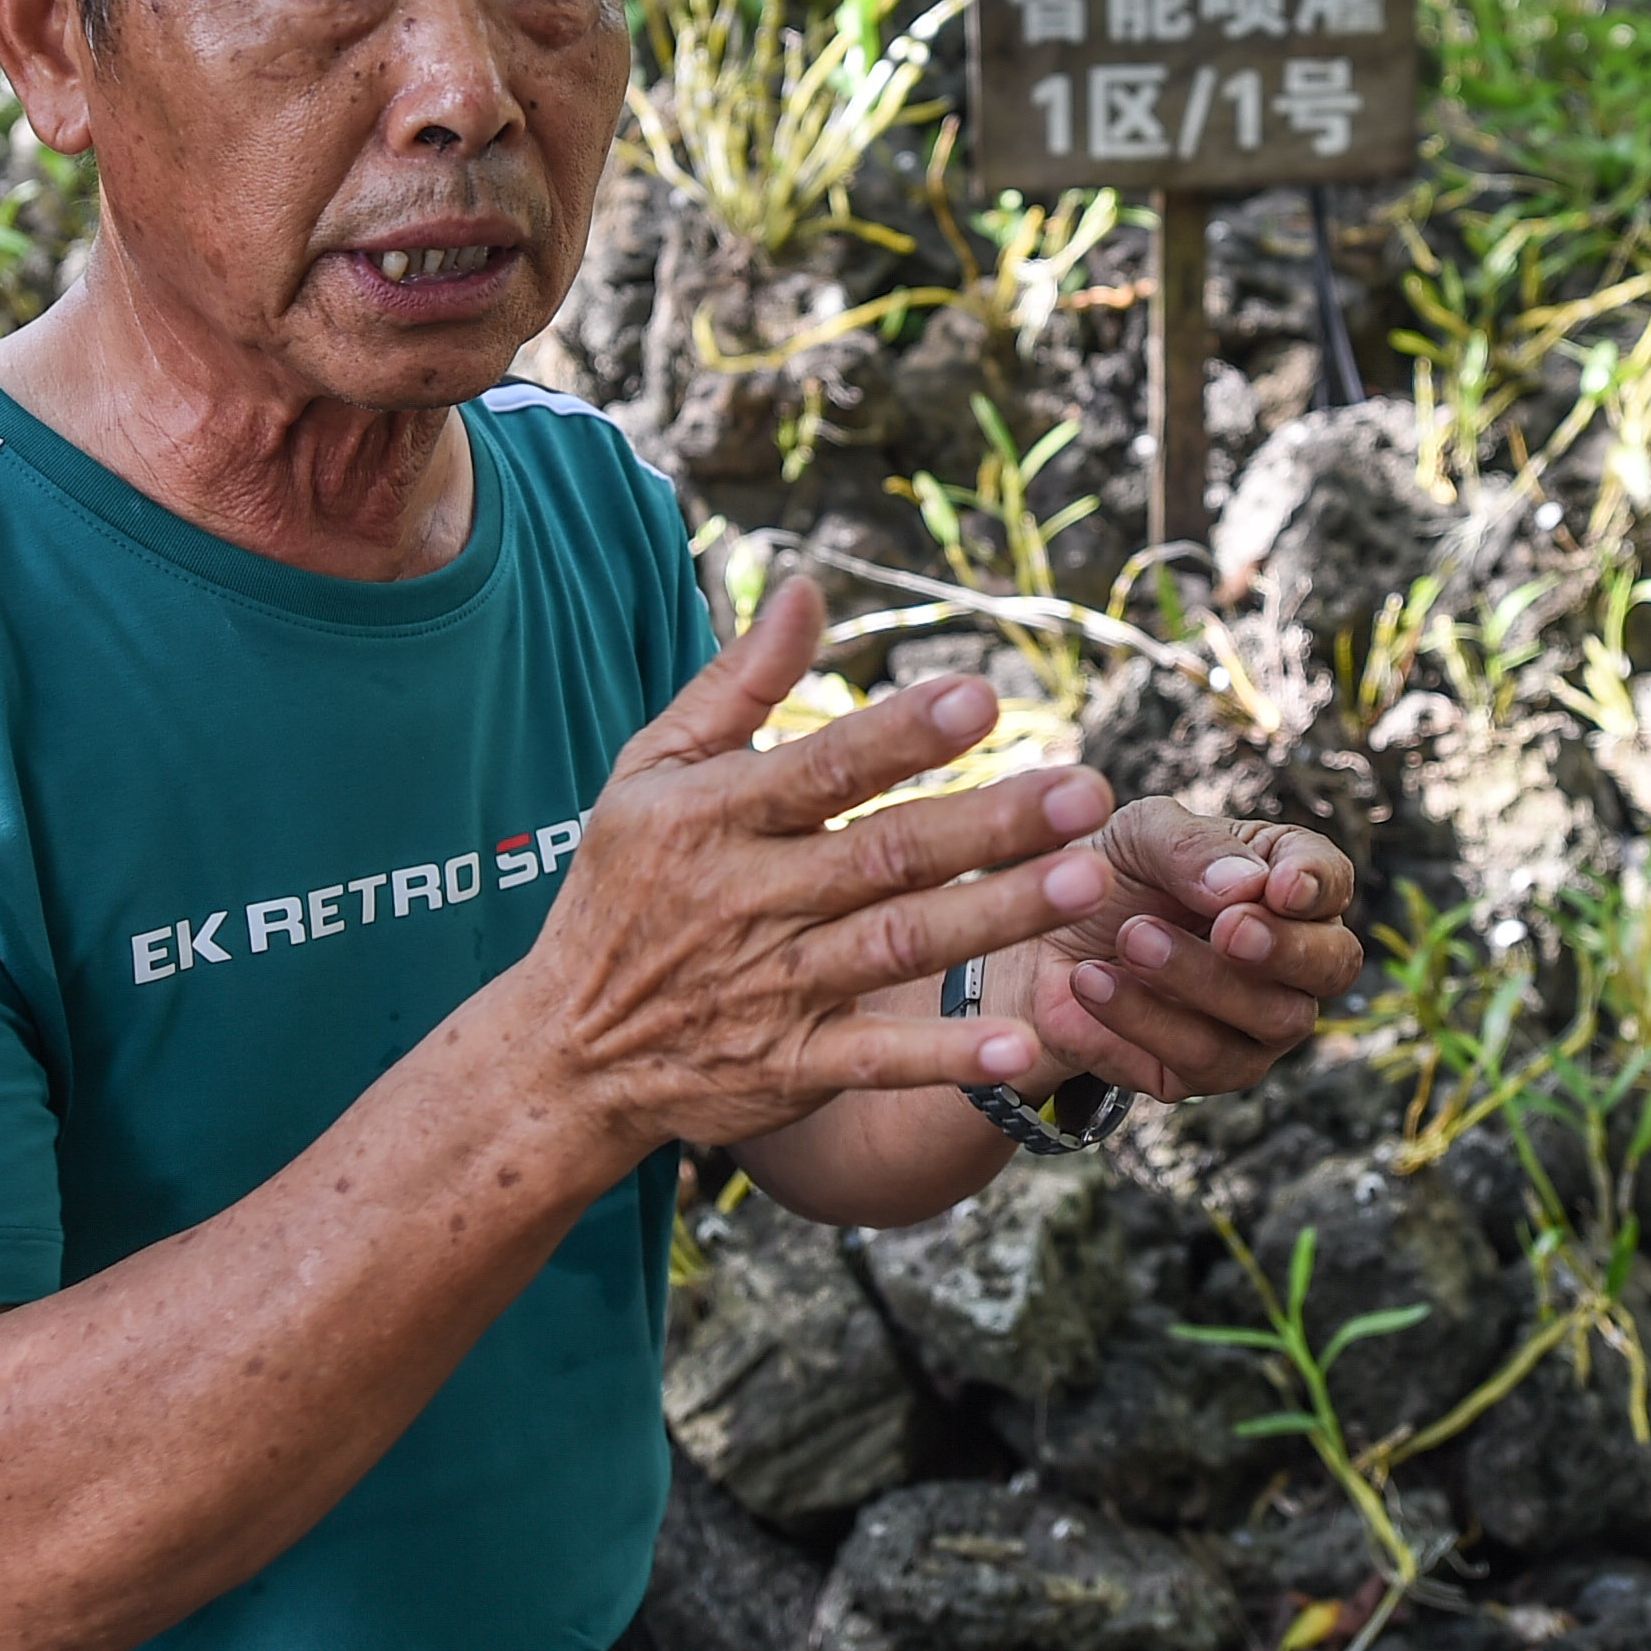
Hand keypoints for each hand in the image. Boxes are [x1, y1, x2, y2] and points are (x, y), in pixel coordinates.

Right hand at [526, 573, 1116, 1153]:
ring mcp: (773, 988)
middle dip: (991, 824)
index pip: (824, 767)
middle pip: (886, 855)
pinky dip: (949, 1057)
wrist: (565, 1050)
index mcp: (717, 816)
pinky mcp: (791, 1066)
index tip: (983, 696)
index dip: (901, 734)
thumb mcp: (654, 770)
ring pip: (898, 945)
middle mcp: (750, 899)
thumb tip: (804, 585)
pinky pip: (879, 1059)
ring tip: (1085, 881)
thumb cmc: (622, 887)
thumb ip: (739, 681)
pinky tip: (1025, 1043)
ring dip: (996, 917)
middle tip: (1086, 792)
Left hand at [988, 796, 1364, 1105]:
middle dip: (1284, 948)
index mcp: (1280, 880)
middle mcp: (1289, 957)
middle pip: (1332, 963)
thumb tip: (1247, 886)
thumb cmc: (1106, 878)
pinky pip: (1204, 1059)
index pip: (1330, 881)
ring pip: (1275, 1018)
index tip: (1278, 885)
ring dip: (1202, 978)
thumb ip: (1192, 847)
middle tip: (1228, 928)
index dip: (1315, 885)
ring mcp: (1259, 1022)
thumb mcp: (1138, 835)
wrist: (1037, 945)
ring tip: (1131, 939)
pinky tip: (1094, 981)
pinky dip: (1147, 1018)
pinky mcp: (1209, 1071)